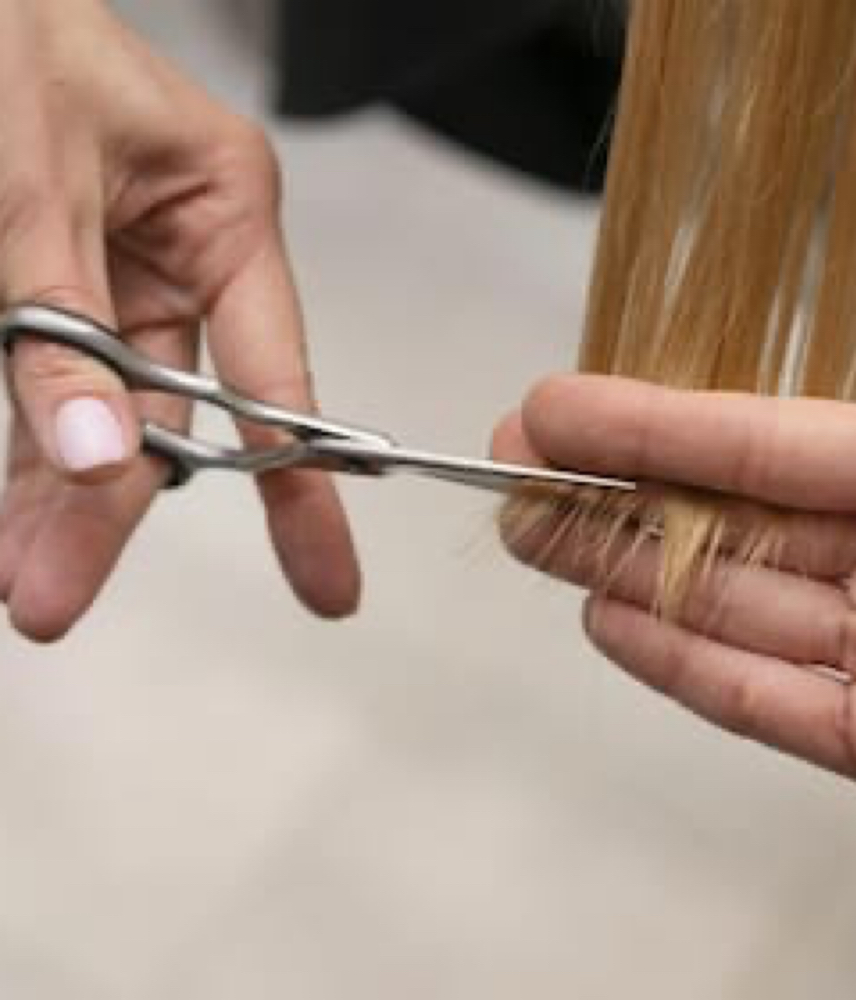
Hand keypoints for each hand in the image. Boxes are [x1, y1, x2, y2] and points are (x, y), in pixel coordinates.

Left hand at [0, 0, 358, 640]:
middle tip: (59, 593)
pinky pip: (45, 383)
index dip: (301, 488)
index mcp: (224, 207)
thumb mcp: (28, 177)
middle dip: (113, 511)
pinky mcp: (49, 284)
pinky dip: (29, 447)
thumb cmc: (3, 22)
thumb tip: (95, 453)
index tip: (326, 579)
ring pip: (100, 412)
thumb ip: (59, 324)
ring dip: (55, 494)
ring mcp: (114, 272)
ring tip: (22, 572)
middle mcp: (179, 251)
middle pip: (173, 414)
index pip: (275, 374)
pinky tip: (17, 508)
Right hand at [493, 301, 855, 875]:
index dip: (655, 423)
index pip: (772, 442)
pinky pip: (762, 695)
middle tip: (520, 468)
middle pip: (733, 520)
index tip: (562, 409)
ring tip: (533, 533)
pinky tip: (606, 619)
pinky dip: (680, 659)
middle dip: (614, 491)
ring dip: (623, 569)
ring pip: (731, 604)